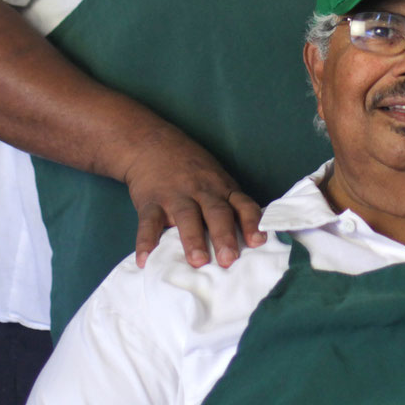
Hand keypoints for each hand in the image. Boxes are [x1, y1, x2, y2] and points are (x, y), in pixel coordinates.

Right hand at [120, 128, 264, 269]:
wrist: (151, 144)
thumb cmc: (192, 169)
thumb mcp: (216, 179)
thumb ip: (228, 206)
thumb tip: (246, 243)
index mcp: (222, 189)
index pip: (242, 205)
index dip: (251, 223)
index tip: (258, 242)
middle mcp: (202, 192)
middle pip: (217, 213)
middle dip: (224, 236)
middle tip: (229, 259)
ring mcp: (175, 196)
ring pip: (187, 217)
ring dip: (193, 239)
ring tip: (197, 261)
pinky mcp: (150, 202)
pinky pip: (149, 223)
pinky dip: (146, 242)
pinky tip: (146, 260)